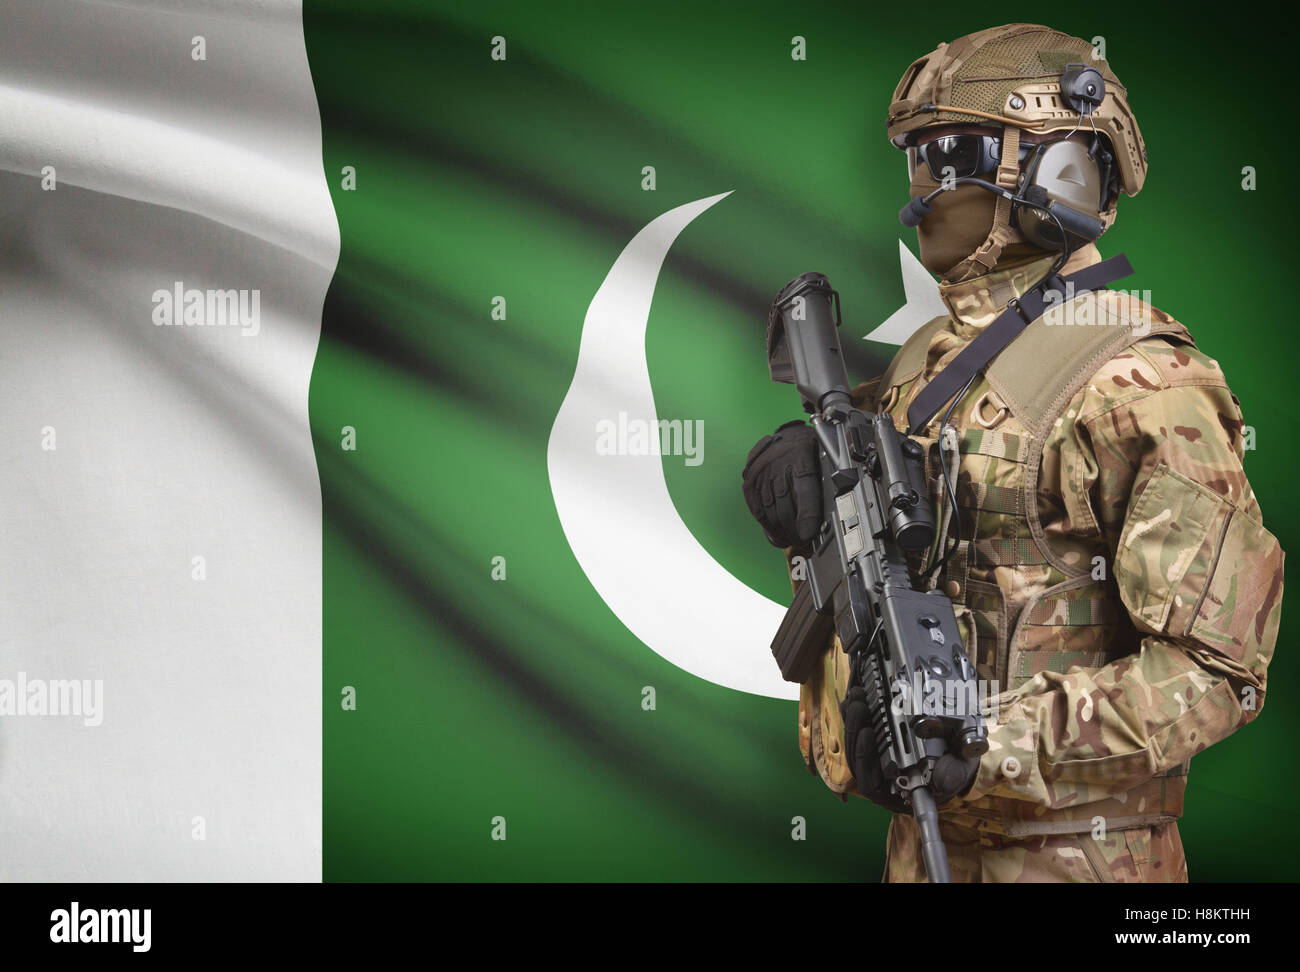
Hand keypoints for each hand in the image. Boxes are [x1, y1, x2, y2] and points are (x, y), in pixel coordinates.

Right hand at [740, 420, 822, 554]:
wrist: (788, 432)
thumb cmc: (810, 447)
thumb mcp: (824, 458)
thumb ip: (824, 483)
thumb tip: (831, 513)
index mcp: (802, 455)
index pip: (804, 490)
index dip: (806, 516)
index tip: (808, 534)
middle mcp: (779, 461)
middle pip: (784, 503)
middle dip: (792, 528)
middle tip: (802, 541)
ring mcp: (761, 469)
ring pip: (768, 507)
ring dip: (778, 529)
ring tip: (788, 540)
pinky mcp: (750, 477)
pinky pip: (754, 504)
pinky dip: (764, 522)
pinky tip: (773, 532)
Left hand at [840, 686, 978, 812]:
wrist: (959, 750)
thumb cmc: (956, 762)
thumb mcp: (963, 765)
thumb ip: (955, 772)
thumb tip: (941, 781)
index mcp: (902, 789)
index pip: (872, 785)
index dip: (864, 761)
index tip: (867, 734)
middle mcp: (885, 778)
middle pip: (857, 758)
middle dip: (856, 729)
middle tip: (860, 707)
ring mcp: (877, 760)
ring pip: (854, 743)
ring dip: (853, 719)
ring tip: (858, 697)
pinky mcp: (873, 743)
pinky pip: (855, 732)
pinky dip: (851, 715)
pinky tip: (852, 699)